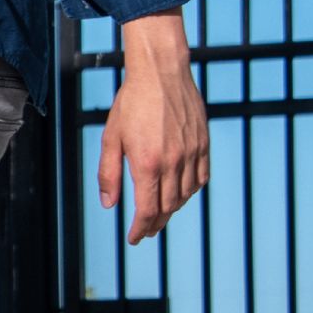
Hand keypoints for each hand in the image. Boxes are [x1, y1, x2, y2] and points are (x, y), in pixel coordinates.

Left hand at [99, 10, 209, 244]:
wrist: (161, 73)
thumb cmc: (131, 104)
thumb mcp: (111, 139)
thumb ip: (109, 175)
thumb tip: (109, 205)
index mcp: (148, 163)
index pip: (147, 210)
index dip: (141, 229)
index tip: (134, 239)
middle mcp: (174, 162)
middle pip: (168, 207)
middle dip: (155, 224)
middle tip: (145, 231)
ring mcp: (192, 152)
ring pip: (186, 195)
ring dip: (172, 209)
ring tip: (159, 215)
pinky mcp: (204, 143)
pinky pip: (202, 177)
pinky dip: (191, 191)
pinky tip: (181, 193)